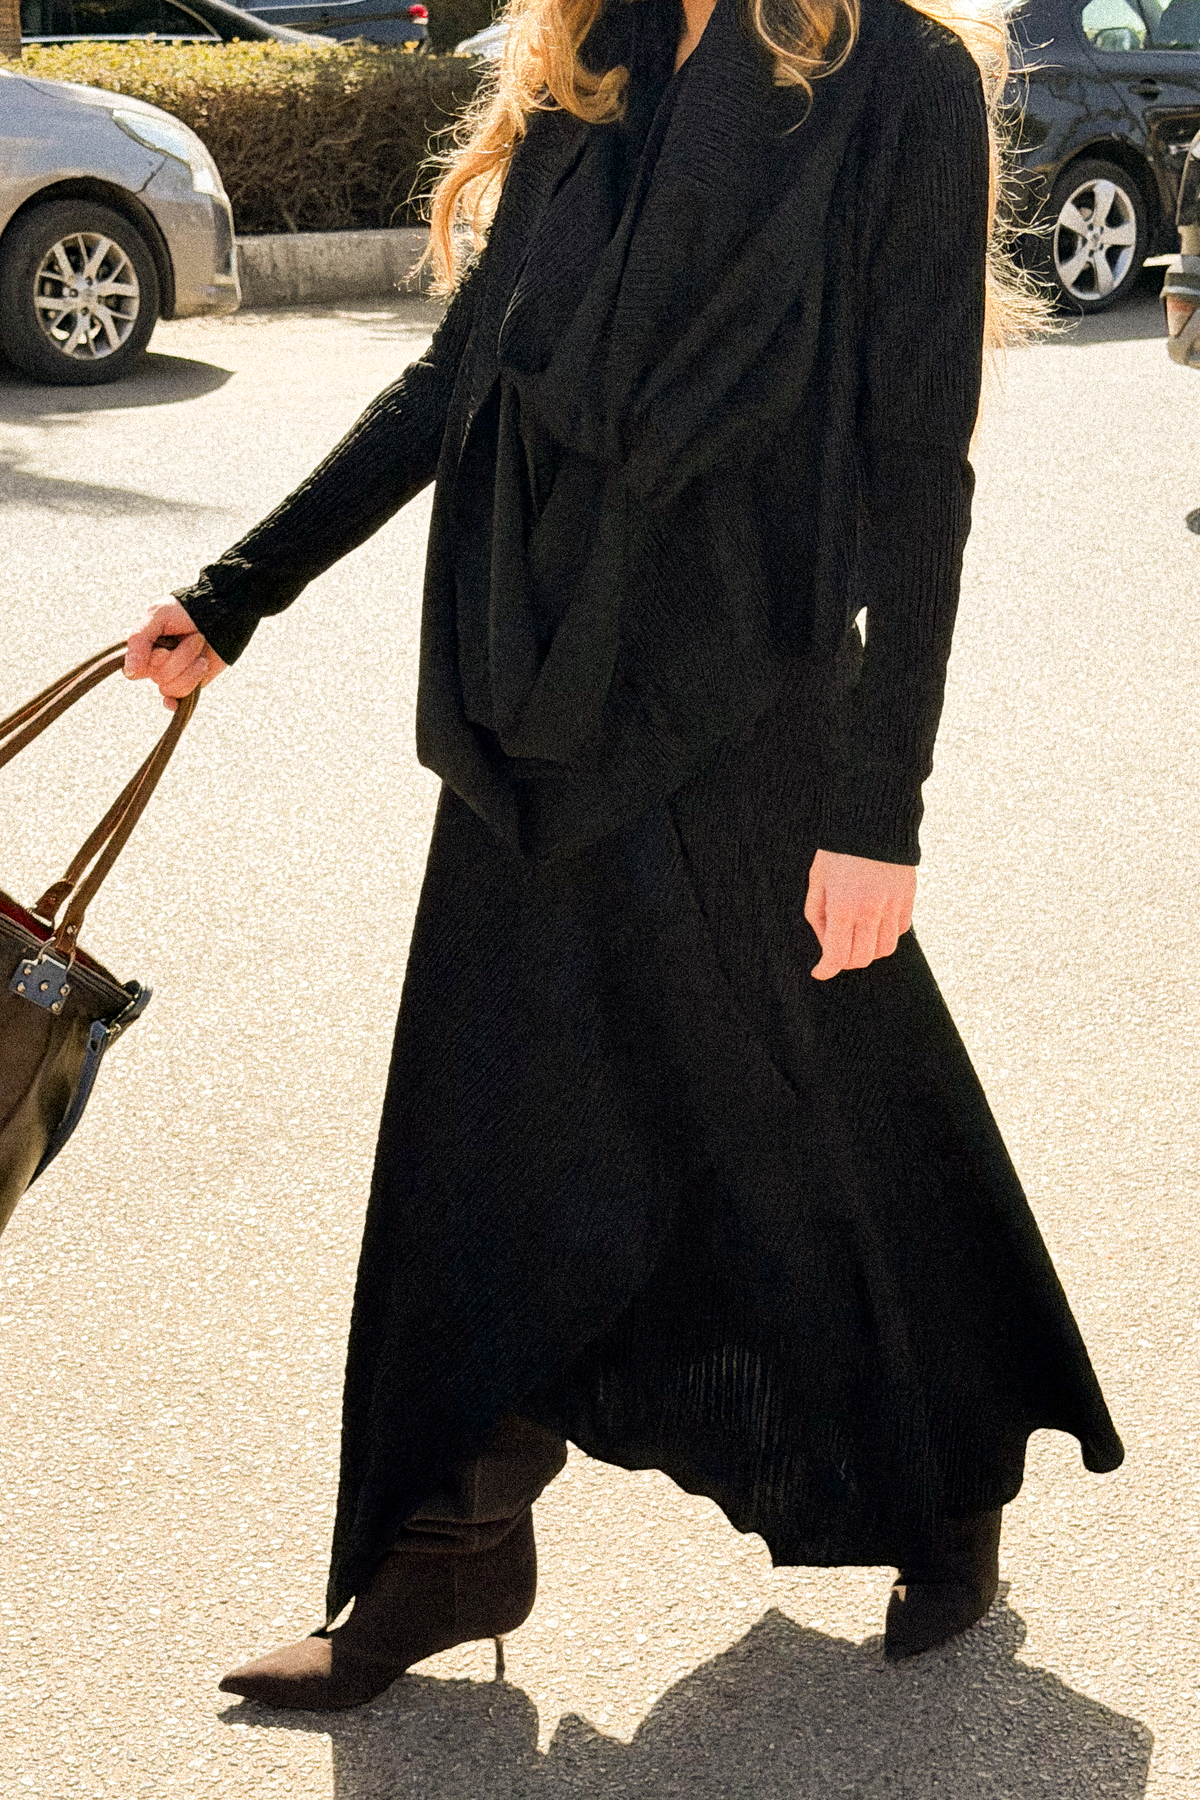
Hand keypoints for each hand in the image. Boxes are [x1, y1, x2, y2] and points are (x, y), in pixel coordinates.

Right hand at [124, 601, 226, 710]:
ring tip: (202, 649)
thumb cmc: (186, 611)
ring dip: (191, 667)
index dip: (152, 661)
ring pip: (172, 687)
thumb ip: (139, 639)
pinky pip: (180, 699)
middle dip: (180, 657)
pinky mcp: (191, 684)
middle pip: (158, 677)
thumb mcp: (158, 615)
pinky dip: (179, 699)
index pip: (133, 671)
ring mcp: (174, 675)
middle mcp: (157, 665)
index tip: (164, 648)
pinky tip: (177, 701)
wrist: (222, 615)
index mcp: (145, 649)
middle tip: (194, 638)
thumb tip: (129, 672)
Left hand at [804, 848, 915, 980]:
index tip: (819, 971)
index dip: (826, 970)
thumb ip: (818, 916)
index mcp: (843, 907)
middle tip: (836, 951)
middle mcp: (870, 911)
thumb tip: (826, 944)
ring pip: (884, 950)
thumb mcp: (817, 881)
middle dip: (846, 961)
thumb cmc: (838, 851)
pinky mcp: (908, 899)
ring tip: (857, 937)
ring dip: (868, 950)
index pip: (837, 956)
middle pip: (862, 958)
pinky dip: (886, 935)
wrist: (873, 822)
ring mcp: (892, 906)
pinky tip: (874, 923)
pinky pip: (899, 931)